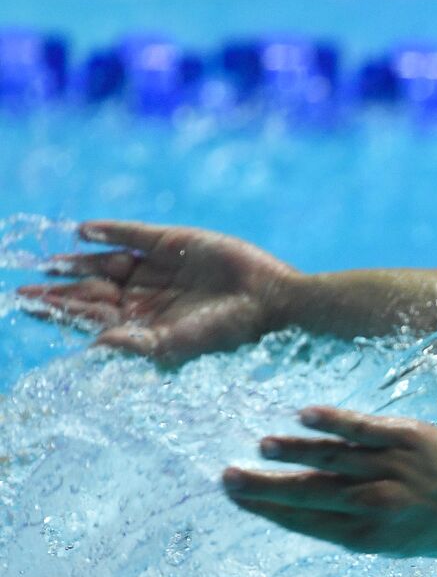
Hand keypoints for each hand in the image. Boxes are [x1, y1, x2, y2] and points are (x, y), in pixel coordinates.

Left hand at [17, 220, 300, 364]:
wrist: (271, 299)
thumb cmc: (229, 331)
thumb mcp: (179, 344)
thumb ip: (135, 344)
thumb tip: (92, 345)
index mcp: (145, 324)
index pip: (93, 316)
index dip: (60, 310)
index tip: (26, 305)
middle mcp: (147, 296)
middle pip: (93, 290)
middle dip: (59, 289)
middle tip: (23, 288)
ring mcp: (159, 267)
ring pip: (107, 262)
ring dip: (76, 261)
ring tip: (47, 263)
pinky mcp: (174, 242)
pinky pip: (133, 235)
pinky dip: (108, 231)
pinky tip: (83, 230)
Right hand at [222, 406, 436, 556]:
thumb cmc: (424, 525)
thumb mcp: (384, 542)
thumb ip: (339, 525)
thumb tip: (284, 508)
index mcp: (368, 537)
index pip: (307, 522)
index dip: (269, 510)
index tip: (235, 498)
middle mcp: (381, 504)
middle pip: (315, 494)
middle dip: (269, 487)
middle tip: (228, 478)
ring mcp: (396, 469)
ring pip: (336, 459)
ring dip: (296, 452)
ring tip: (262, 447)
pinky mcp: (408, 438)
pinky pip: (365, 428)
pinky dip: (335, 421)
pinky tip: (305, 415)